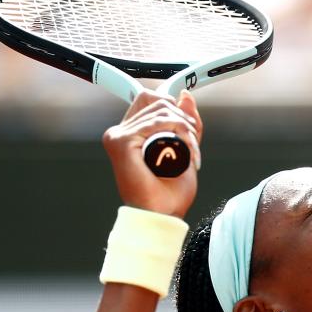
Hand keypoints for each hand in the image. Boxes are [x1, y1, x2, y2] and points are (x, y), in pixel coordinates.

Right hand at [101, 90, 202, 217]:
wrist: (163, 216)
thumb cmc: (169, 194)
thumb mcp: (187, 150)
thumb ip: (187, 123)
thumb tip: (185, 96)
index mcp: (130, 133)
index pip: (150, 99)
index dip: (173, 107)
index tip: (189, 125)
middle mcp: (120, 132)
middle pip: (157, 100)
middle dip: (183, 118)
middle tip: (193, 143)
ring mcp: (118, 136)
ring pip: (161, 109)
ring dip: (186, 129)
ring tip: (192, 153)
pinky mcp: (121, 142)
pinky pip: (157, 122)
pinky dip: (180, 134)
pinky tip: (187, 153)